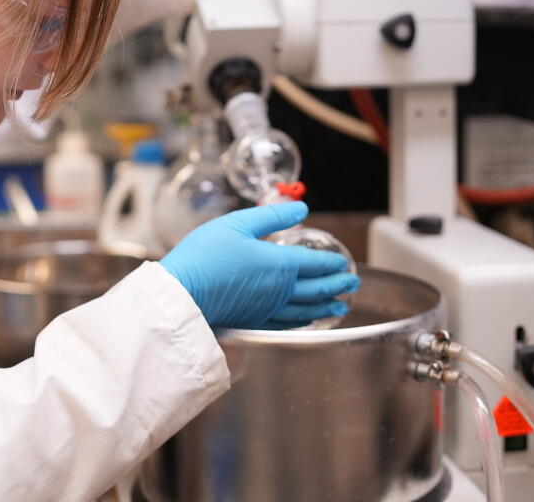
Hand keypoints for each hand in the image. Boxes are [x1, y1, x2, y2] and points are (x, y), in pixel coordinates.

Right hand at [159, 202, 358, 328]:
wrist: (182, 295)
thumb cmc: (205, 256)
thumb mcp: (237, 224)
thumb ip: (272, 216)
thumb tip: (300, 209)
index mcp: (279, 264)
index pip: (315, 263)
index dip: (333, 263)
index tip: (344, 263)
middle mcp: (280, 290)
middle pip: (317, 289)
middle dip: (338, 285)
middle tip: (351, 283)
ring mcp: (269, 309)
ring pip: (307, 309)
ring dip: (327, 306)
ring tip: (340, 306)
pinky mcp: (255, 322)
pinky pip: (289, 323)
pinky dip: (304, 320)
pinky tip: (307, 319)